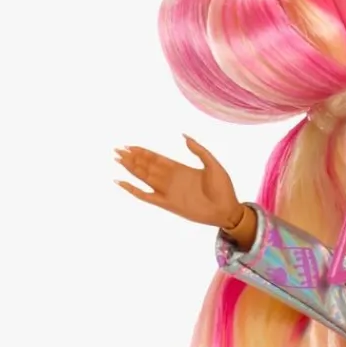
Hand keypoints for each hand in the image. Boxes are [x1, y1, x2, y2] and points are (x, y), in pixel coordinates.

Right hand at [114, 136, 241, 229]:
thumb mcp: (213, 164)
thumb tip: (184, 136)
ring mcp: (168, 191)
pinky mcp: (168, 204)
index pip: (157, 158)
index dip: (143, 152)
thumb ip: (199, 150)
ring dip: (131, 169)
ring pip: (144, 178)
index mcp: (180, 169)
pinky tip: (122, 182)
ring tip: (118, 159)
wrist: (227, 210)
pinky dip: (133, 190)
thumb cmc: (224, 189)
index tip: (130, 145)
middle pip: (147, 166)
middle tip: (118, 150)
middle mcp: (171, 179)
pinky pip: (146, 197)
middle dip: (132, 158)